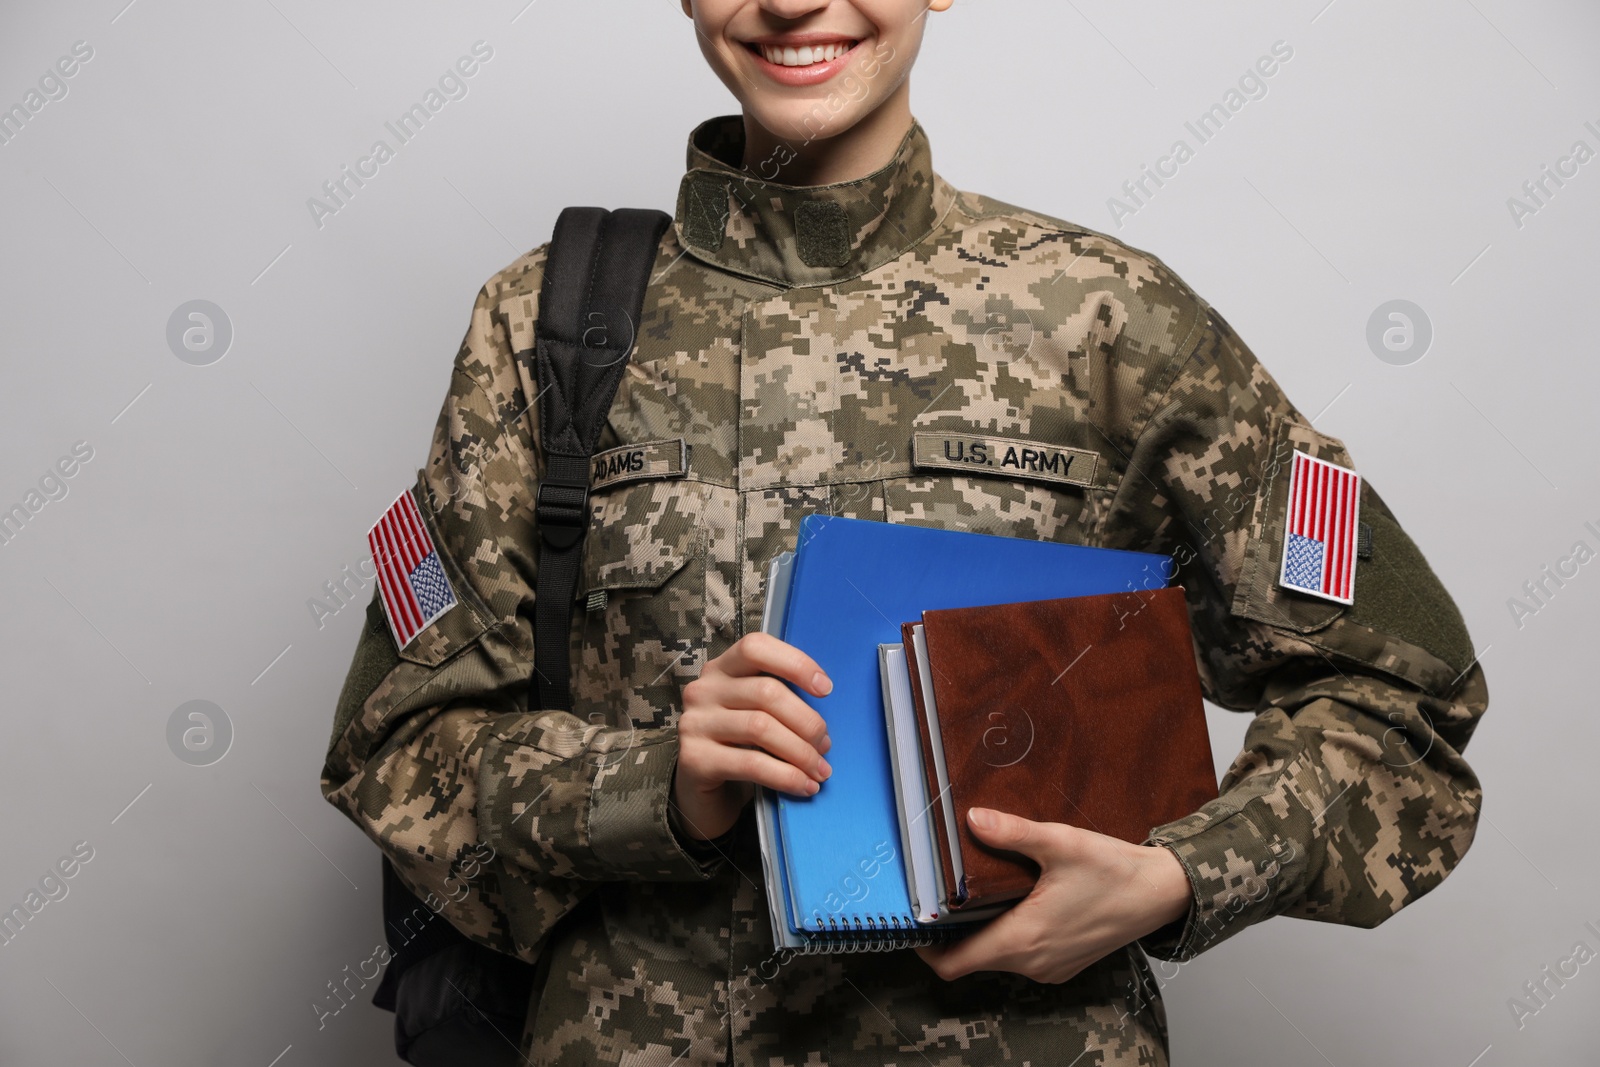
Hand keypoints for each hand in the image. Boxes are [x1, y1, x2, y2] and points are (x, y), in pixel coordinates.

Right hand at [672, 632, 833, 841]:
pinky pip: (751, 763)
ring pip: (761, 727)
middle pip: (766, 692)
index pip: (756, 648)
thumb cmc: (738, 745)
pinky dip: (786, 776)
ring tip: (820, 770)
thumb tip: (822, 715)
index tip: (826, 689)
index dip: (795, 663)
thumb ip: (779, 700)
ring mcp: (694, 723)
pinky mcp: (695, 759)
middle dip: (806, 721)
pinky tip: (804, 785)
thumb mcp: (754, 712)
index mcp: (721, 669)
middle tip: (825, 746)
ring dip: (800, 752)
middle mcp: (703, 690)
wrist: (702, 789)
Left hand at [915, 808, 1191, 983]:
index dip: (926, 947)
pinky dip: (1006, 935)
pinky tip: (1010, 901)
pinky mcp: (1062, 962)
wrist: (1163, 893)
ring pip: (996, 957)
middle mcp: (1032, 963)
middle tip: (938, 894)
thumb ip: (1013, 833)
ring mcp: (1049, 967)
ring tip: (970, 893)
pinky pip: (1020, 956)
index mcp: (1023, 940)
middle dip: (950, 932)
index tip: (914, 920)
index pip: (954, 963)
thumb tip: (973, 819)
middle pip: (971, 959)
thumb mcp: (1060, 843)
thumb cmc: (1115, 872)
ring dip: (979, 932)